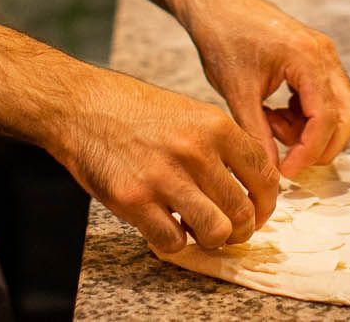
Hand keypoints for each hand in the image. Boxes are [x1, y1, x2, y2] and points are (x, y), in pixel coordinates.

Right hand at [40, 64, 277, 256]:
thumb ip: (222, 146)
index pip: (265, 175)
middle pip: (243, 211)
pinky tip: (167, 227)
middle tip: (229, 231)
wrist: (82, 107)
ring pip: (216, 231)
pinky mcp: (134, 200)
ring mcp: (164, 176)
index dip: (267, 204)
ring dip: (211, 240)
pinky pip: (173, 241)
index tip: (259, 212)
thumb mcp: (191, 113)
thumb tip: (250, 184)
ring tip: (199, 231)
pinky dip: (175, 242)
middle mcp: (195, 151)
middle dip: (241, 230)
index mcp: (216, 126)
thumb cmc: (136, 111)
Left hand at [179, 0, 349, 178]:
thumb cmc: (223, 38)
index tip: (286, 171)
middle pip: (348, 116)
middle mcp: (325, 54)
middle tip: (287, 159)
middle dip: (322, 145)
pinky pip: (326, 98)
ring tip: (270, 125)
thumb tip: (272, 173)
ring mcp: (324, 54)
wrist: (217, 3)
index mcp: (308, 58)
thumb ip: (256, 133)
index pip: (326, 118)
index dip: (310, 152)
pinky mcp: (316, 58)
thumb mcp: (237, 91)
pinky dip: (307, 117)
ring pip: (341, 109)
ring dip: (313, 130)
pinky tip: (273, 115)